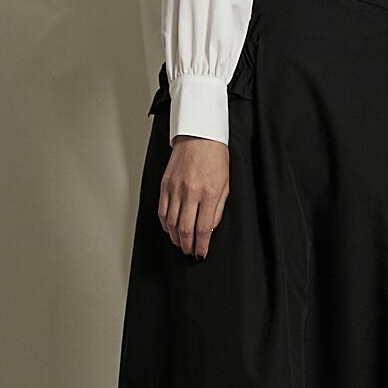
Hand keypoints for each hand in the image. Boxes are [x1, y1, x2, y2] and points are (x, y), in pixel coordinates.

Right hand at [160, 136, 230, 257]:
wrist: (199, 135)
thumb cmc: (216, 156)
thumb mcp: (226, 184)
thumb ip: (218, 209)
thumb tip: (209, 229)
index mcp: (208, 193)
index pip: (203, 229)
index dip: (201, 246)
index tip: (201, 253)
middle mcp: (190, 192)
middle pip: (184, 230)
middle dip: (187, 246)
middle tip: (190, 252)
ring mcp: (175, 188)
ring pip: (171, 223)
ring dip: (175, 238)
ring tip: (180, 243)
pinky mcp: (165, 184)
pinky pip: (162, 211)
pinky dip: (165, 224)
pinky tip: (170, 229)